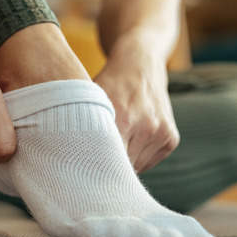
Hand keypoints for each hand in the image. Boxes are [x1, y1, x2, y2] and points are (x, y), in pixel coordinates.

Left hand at [94, 38, 178, 172]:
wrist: (141, 65)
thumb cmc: (110, 83)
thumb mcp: (91, 99)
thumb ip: (82, 126)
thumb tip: (64, 155)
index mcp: (123, 117)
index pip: (108, 160)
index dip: (94, 168)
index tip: (84, 171)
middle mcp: (147, 126)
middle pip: (122, 166)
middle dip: (107, 167)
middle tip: (94, 164)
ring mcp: (162, 133)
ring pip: (136, 167)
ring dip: (124, 163)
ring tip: (114, 145)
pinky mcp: (171, 139)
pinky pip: (150, 162)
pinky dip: (137, 157)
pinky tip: (130, 141)